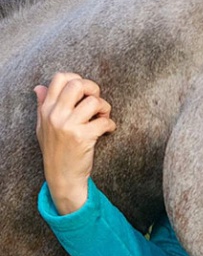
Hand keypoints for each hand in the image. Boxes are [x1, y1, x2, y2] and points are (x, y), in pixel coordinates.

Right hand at [35, 73, 115, 214]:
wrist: (62, 176)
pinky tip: (107, 130)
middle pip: (77, 84)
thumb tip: (39, 87)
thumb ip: (42, 106)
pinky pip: (103, 122)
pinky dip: (110, 125)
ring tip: (102, 118)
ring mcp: (68, 126)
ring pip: (94, 102)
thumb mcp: (43, 127)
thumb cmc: (56, 150)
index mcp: (46, 109)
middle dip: (93, 89)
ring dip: (105, 108)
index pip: (60, 78)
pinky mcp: (82, 137)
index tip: (85, 92)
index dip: (78, 79)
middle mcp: (55, 115)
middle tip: (97, 103)